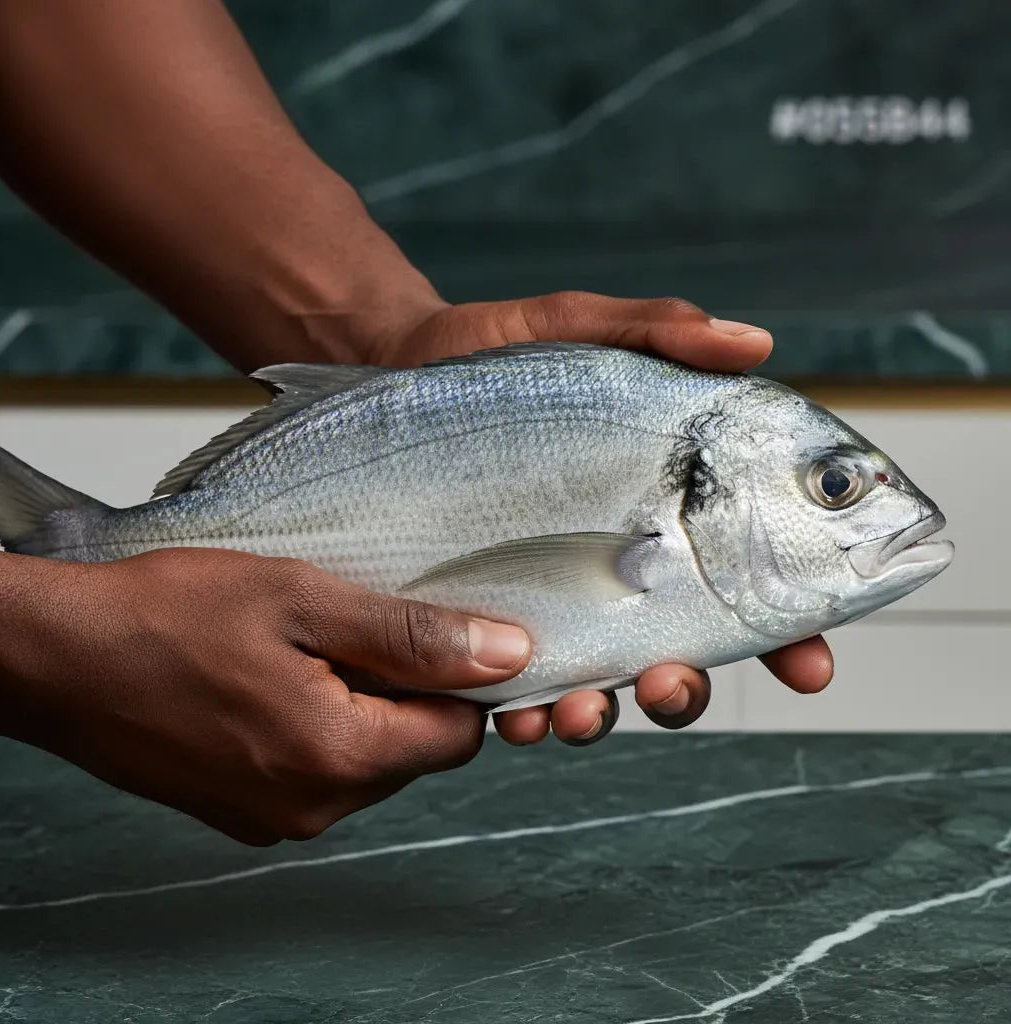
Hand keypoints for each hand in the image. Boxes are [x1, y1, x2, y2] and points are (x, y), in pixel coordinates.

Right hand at [0, 548, 529, 844]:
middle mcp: (312, 808)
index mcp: (338, 758)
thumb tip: (508, 656)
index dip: (460, 679)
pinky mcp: (242, 812)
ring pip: (367, 761)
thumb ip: (413, 637)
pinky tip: (275, 678)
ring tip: (306, 648)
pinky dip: (319, 726)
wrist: (57, 658)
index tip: (432, 631)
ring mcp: (272, 818)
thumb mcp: (303, 600)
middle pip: (414, 751)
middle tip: (351, 627)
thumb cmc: (167, 617)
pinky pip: (318, 772)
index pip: (459, 735)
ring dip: (360, 706)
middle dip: (405, 690)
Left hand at [365, 290, 834, 744]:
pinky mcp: (491, 618)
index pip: (753, 581)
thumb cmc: (497, 359)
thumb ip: (660, 336)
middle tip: (668, 682)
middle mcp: (621, 567)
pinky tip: (518, 716)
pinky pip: (517, 685)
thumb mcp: (576, 331)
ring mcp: (557, 600)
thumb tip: (755, 344)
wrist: (395, 376)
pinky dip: (526, 712)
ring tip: (581, 711)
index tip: (810, 665)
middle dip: (685, 687)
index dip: (793, 632)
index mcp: (667, 511)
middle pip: (682, 651)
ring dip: (604, 713)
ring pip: (603, 683)